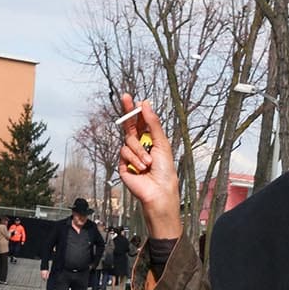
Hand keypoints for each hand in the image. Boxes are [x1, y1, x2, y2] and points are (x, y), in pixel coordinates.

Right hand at [116, 94, 180, 238]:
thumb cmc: (165, 171)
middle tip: (125, 97)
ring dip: (139, 150)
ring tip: (148, 163)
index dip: (135, 110)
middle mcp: (139, 146)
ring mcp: (130, 155)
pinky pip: (124, 152)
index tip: (132, 98)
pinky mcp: (123, 164)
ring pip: (128, 140)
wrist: (158, 191)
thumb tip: (145, 104)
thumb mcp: (162, 143)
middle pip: (129, 125)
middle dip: (127, 111)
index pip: (140, 122)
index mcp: (150, 140)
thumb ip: (153, 124)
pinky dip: (133, 159)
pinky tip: (140, 169)